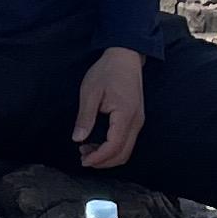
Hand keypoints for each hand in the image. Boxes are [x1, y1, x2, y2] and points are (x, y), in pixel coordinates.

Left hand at [71, 46, 145, 168]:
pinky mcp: (136, 119)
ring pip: (126, 150)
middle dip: (103, 162)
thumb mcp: (90, 92)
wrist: (125, 56)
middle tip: (83, 158)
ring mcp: (138, 121)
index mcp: (125, 115)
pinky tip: (98, 143)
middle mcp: (136, 121)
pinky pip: (127, 141)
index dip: (98, 158)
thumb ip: (85, 117)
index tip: (83, 160)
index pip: (114, 147)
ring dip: (108, 156)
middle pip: (123, 154)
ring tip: (88, 150)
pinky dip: (113, 148)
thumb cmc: (107, 71)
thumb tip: (77, 139)